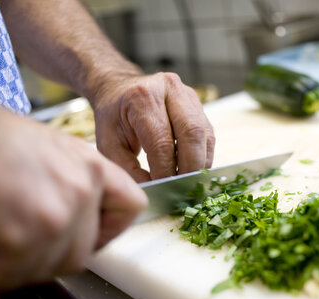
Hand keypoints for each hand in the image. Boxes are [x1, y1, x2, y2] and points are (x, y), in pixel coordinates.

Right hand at [0, 109, 146, 291]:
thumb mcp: (51, 150)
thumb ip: (72, 184)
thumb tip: (68, 222)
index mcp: (92, 167)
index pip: (132, 207)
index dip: (110, 230)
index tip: (91, 239)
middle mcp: (83, 189)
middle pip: (84, 250)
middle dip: (49, 259)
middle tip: (21, 256)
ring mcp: (59, 214)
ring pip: (50, 267)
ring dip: (17, 270)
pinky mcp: (26, 236)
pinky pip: (11, 274)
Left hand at [92, 72, 215, 181]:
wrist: (119, 90)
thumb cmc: (113, 118)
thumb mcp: (109, 145)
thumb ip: (129, 169)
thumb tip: (153, 189)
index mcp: (143, 97)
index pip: (162, 142)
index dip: (166, 170)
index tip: (163, 188)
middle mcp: (170, 89)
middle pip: (191, 134)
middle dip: (189, 168)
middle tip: (181, 189)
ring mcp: (188, 95)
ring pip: (204, 135)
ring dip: (199, 163)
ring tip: (186, 180)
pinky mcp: (198, 104)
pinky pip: (208, 135)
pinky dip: (203, 156)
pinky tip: (191, 168)